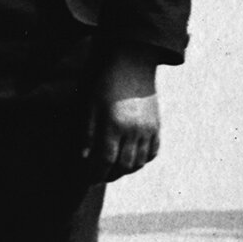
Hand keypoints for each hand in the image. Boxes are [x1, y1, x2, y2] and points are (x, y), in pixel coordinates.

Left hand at [90, 49, 161, 179]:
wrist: (132, 63)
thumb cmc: (105, 82)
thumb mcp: (89, 105)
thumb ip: (87, 134)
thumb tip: (84, 158)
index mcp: (114, 124)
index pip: (105, 160)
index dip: (96, 173)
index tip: (88, 178)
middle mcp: (134, 129)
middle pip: (124, 165)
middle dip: (110, 175)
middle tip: (100, 176)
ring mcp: (149, 128)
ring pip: (139, 162)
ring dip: (125, 170)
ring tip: (113, 170)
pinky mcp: (157, 125)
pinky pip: (152, 152)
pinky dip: (142, 161)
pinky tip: (131, 160)